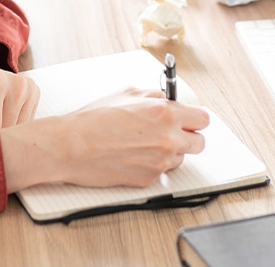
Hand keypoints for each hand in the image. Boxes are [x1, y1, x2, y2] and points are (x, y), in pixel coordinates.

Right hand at [0, 88, 210, 191]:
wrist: (71, 146)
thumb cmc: (92, 120)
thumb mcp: (126, 94)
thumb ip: (154, 96)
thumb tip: (166, 98)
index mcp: (165, 113)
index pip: (203, 119)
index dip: (194, 120)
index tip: (189, 120)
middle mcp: (168, 139)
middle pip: (199, 143)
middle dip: (188, 138)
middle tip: (171, 134)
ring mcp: (160, 162)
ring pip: (180, 159)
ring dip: (169, 152)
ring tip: (143, 145)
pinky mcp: (148, 179)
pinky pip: (161, 172)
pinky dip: (151, 165)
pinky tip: (132, 156)